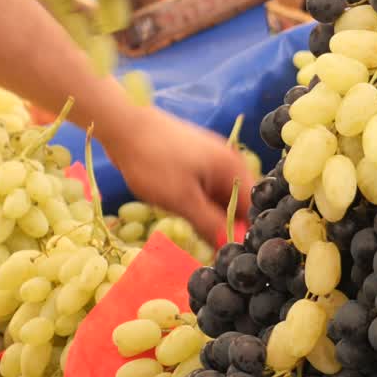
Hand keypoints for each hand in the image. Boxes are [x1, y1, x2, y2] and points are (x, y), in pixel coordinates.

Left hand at [102, 106, 253, 242]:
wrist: (123, 125)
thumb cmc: (153, 161)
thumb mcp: (183, 200)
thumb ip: (210, 225)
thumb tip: (230, 248)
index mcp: (233, 169)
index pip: (253, 209)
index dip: (243, 232)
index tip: (228, 252)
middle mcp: (229, 163)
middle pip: (237, 205)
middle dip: (224, 225)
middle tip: (205, 245)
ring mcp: (211, 161)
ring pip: (219, 199)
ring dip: (208, 216)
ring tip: (190, 226)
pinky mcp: (195, 162)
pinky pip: (204, 190)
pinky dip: (197, 204)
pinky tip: (180, 210)